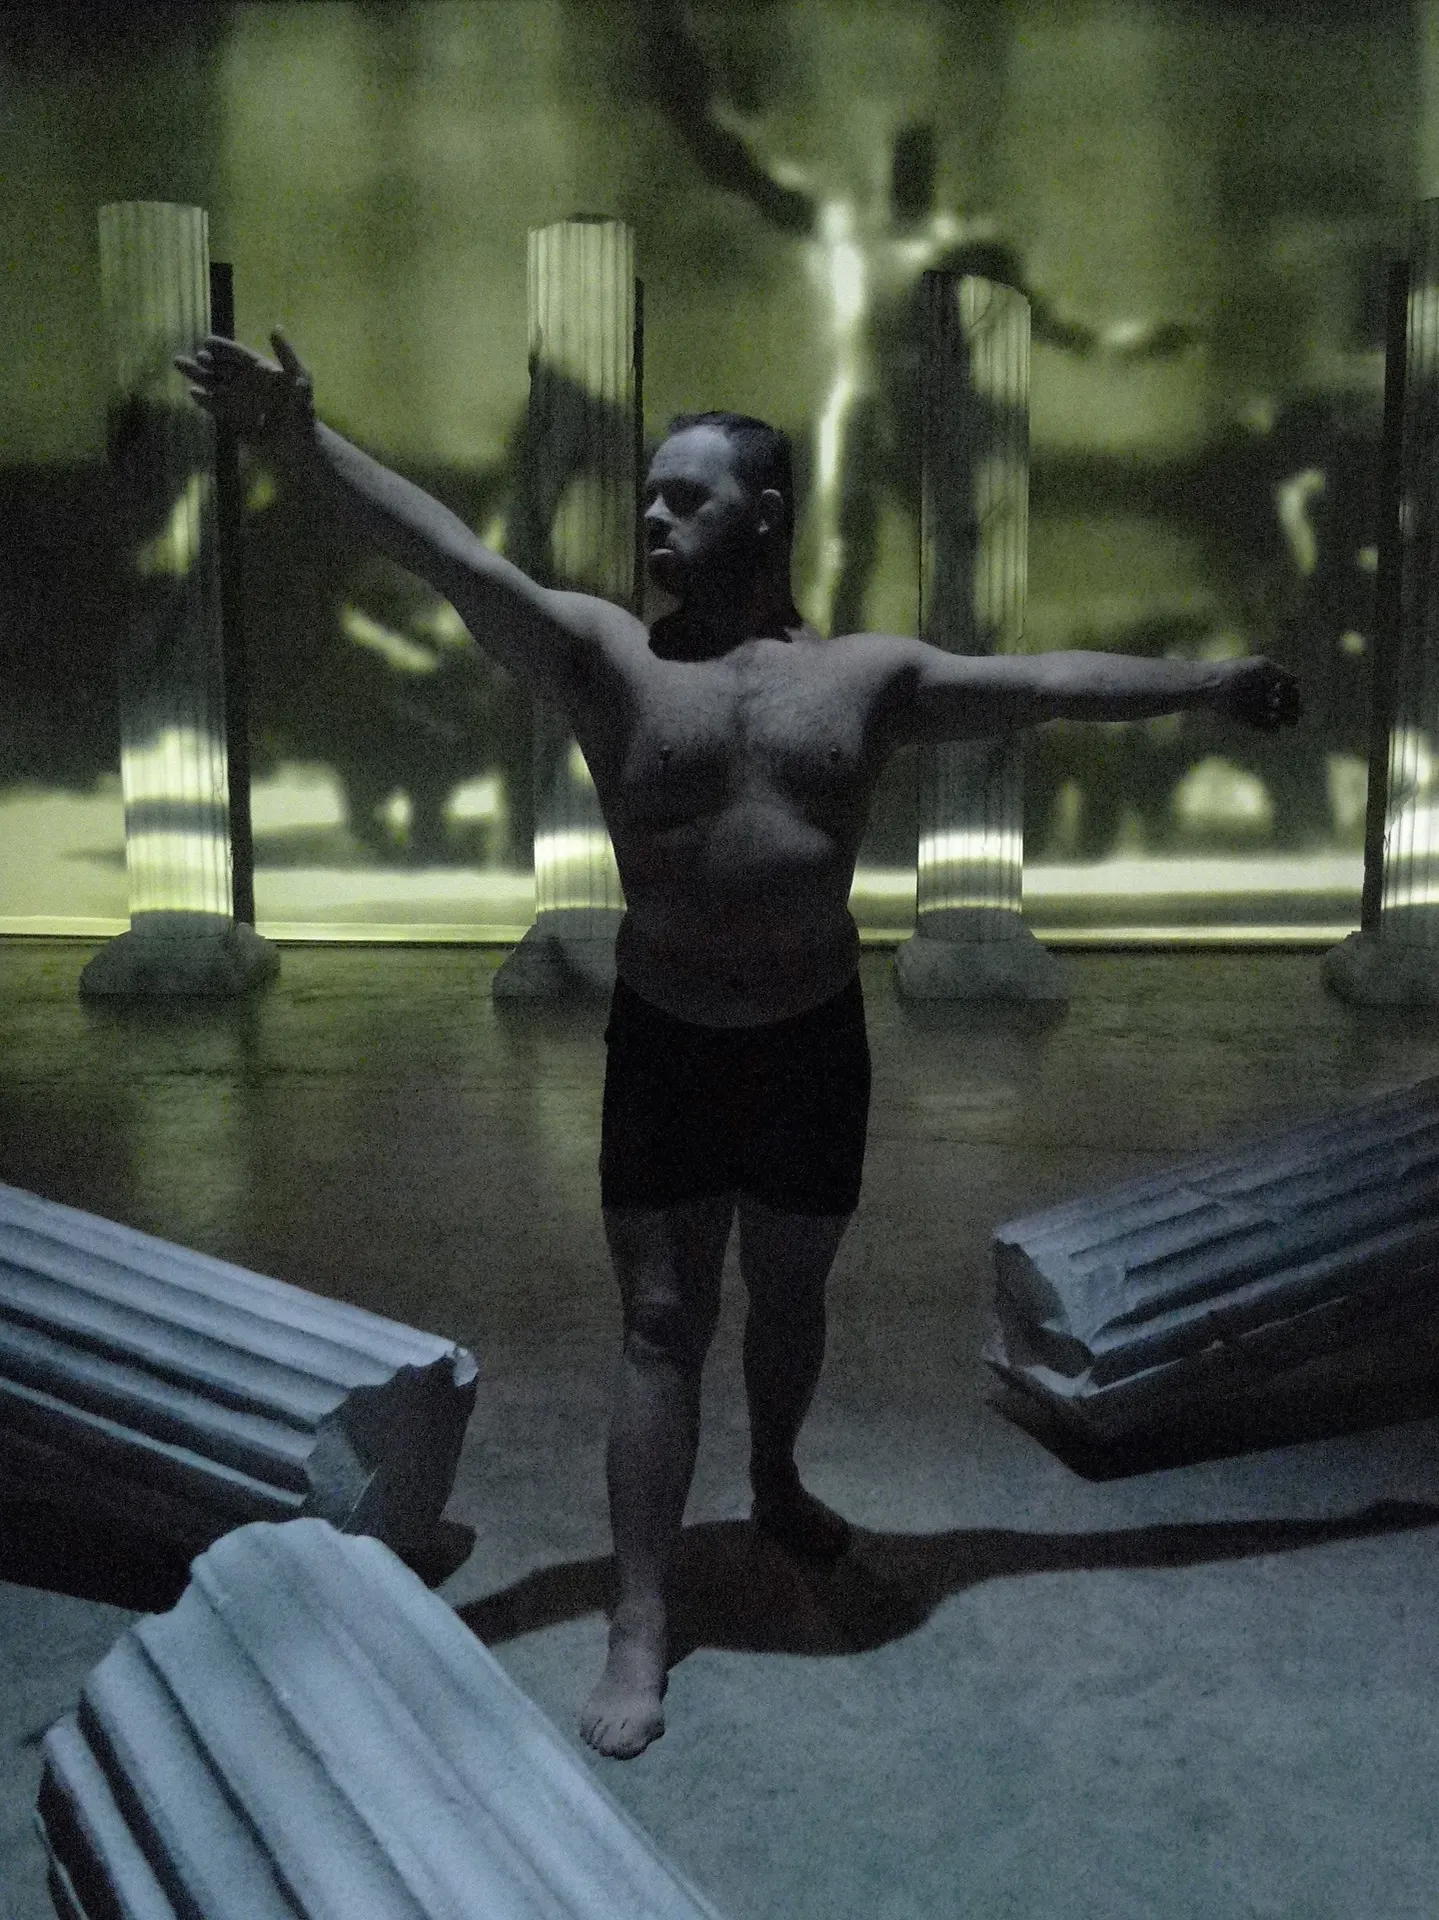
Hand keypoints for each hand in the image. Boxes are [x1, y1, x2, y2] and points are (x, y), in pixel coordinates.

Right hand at [173, 329, 314, 449]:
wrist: (299, 444)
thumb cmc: (302, 409)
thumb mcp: (300, 378)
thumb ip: (287, 354)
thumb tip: (275, 327)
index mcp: (259, 368)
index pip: (237, 353)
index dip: (223, 347)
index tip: (207, 342)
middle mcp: (244, 381)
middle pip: (220, 366)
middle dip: (206, 360)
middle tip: (198, 357)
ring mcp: (236, 399)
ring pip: (212, 382)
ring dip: (197, 374)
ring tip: (179, 363)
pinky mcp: (232, 417)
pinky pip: (214, 405)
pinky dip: (204, 399)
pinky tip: (194, 392)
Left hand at [1217, 656, 1300, 730]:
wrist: (1212, 687)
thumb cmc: (1237, 672)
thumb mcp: (1262, 666)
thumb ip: (1281, 673)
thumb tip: (1298, 681)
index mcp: (1269, 681)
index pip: (1291, 690)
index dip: (1294, 692)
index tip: (1286, 689)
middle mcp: (1265, 696)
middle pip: (1289, 705)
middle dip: (1294, 708)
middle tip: (1291, 709)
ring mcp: (1258, 709)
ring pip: (1281, 718)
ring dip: (1285, 718)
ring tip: (1280, 715)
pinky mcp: (1249, 722)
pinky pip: (1268, 728)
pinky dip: (1273, 727)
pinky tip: (1272, 721)